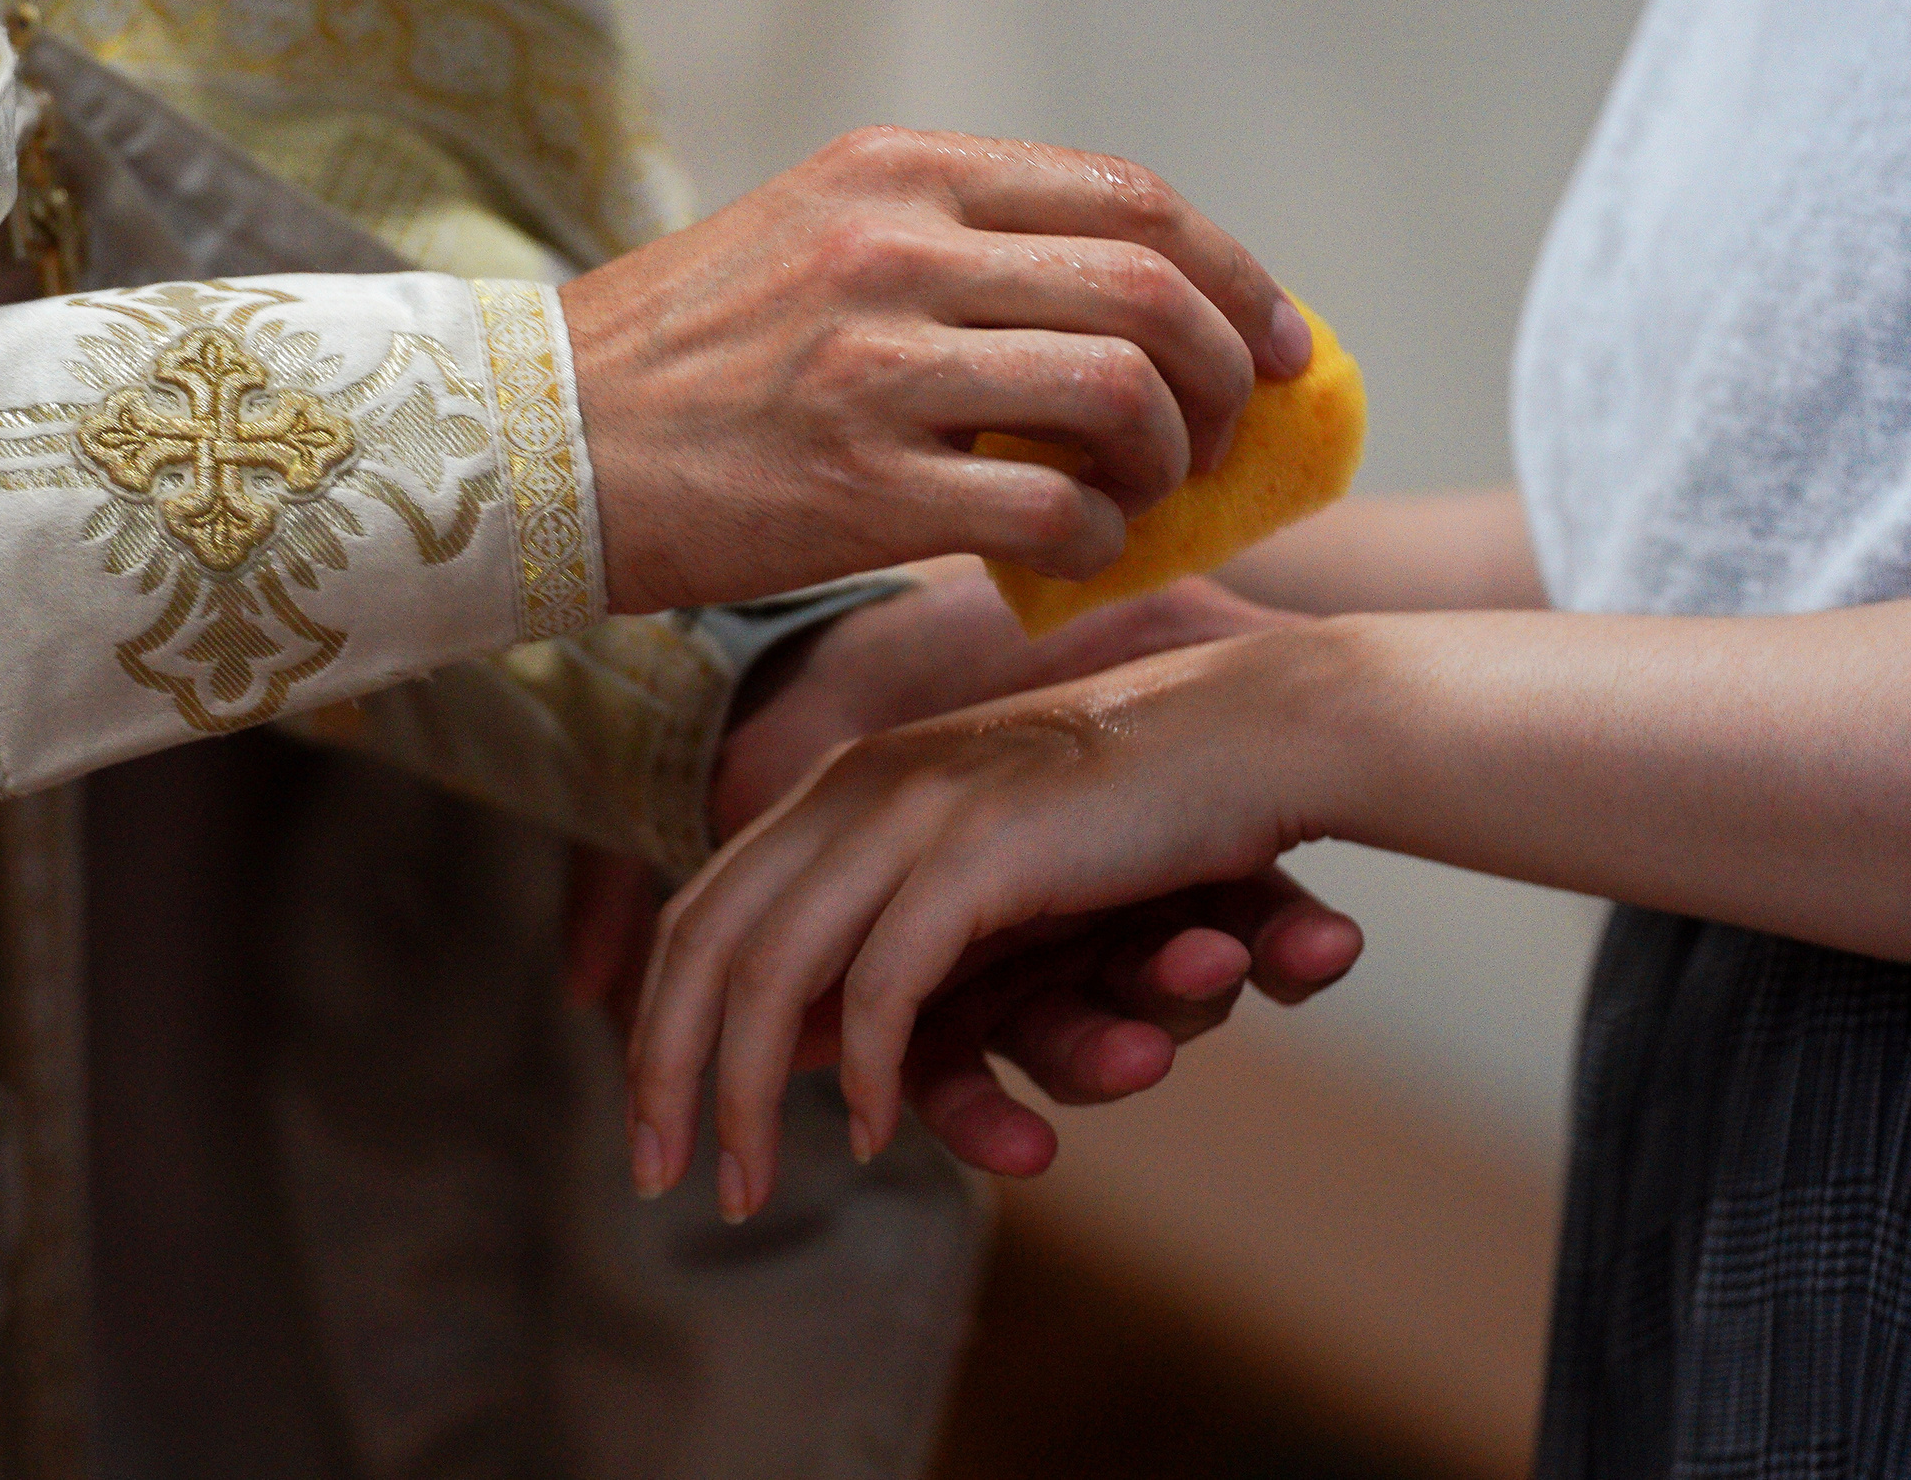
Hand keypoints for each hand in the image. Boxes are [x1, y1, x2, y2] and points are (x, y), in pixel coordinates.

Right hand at [561, 127, 1313, 613]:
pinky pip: (1046, 508)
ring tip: (1145, 493)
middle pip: (1151, 288)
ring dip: (1169, 459)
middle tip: (1231, 431)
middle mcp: (895, 248)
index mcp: (899, 172)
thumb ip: (961, 242)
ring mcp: (874, 365)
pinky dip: (1096, 537)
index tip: (1279, 338)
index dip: (1237, 273)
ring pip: (1117, 393)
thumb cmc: (690, 350)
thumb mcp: (818, 231)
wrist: (536, 441)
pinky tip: (1076, 549)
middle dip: (1229, 371)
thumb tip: (1130, 301)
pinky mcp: (855, 486)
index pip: (1132, 197)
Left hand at [628, 619, 1363, 1216]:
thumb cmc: (1140, 805)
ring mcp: (916, 813)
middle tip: (651, 1175)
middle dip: (665, 1069)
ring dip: (742, 1095)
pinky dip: (864, 1073)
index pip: (707, 907)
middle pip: (707, 941)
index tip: (650, 1117)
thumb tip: (793, 1024)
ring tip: (739, 1186)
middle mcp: (861, 788)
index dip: (658, 1014)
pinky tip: (863, 1134)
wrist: (1260, 724)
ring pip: (773, 972)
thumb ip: (890, 918)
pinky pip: (883, 987)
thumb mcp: (989, 854)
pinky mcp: (982, 852)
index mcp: (850, 784)